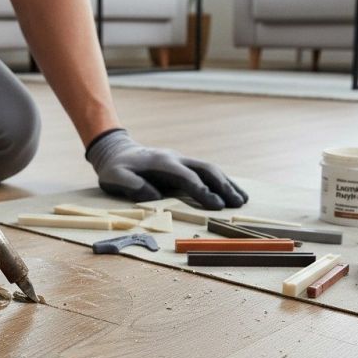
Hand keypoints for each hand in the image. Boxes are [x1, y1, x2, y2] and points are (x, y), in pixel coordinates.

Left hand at [86, 129, 247, 209]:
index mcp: (162, 163)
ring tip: (243, 200)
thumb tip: (155, 196)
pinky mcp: (182, 166)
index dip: (202, 191)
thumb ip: (131, 185)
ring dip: (227, 183)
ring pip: (210, 169)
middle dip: (223, 186)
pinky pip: (205, 172)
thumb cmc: (114, 168)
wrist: (116, 151)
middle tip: (238, 204)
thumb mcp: (114, 177)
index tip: (216, 206)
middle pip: (206, 169)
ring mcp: (181, 160)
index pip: (188, 177)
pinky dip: (220, 181)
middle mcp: (176, 159)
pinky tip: (232, 192)